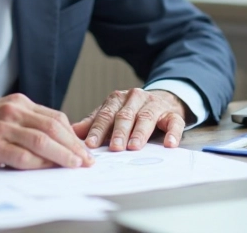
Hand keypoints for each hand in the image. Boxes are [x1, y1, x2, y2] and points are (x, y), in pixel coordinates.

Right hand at [0, 93, 93, 169]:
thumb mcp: (0, 116)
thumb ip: (24, 124)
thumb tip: (53, 142)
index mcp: (18, 103)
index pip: (55, 118)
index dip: (73, 135)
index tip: (84, 149)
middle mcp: (13, 112)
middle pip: (54, 127)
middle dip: (74, 146)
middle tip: (87, 161)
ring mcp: (3, 128)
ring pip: (44, 141)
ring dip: (64, 155)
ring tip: (76, 166)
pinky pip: (23, 156)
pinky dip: (40, 164)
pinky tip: (50, 169)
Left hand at [72, 88, 186, 151]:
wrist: (162, 99)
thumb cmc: (131, 112)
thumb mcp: (111, 114)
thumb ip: (94, 123)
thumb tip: (72, 131)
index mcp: (117, 99)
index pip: (105, 115)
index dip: (98, 130)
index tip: (91, 144)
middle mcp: (135, 98)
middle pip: (125, 116)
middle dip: (119, 132)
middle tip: (114, 148)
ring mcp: (154, 104)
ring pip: (146, 117)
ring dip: (140, 133)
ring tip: (135, 146)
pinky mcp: (172, 113)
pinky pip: (174, 123)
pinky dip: (172, 133)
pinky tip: (169, 144)